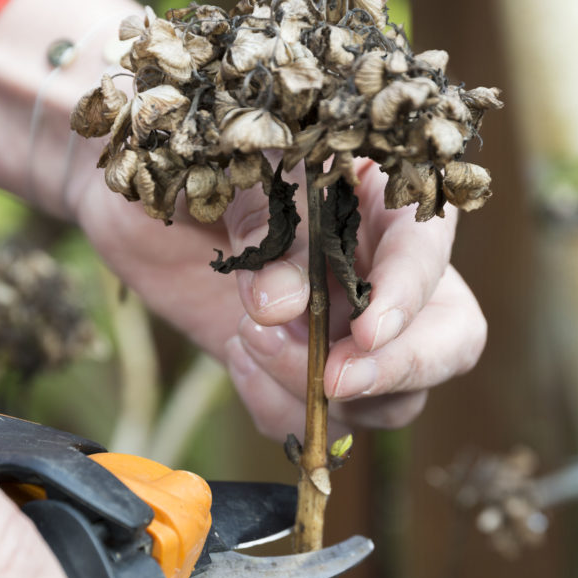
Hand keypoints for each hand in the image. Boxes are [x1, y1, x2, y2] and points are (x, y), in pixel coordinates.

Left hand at [77, 158, 485, 440]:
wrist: (131, 196)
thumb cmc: (183, 156)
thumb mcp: (223, 167)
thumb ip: (264, 223)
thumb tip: (282, 304)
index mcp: (383, 195)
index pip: (429, 251)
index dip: (409, 296)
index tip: (364, 331)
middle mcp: (383, 269)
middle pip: (447, 341)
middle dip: (396, 369)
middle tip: (333, 380)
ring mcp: (348, 329)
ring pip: (386, 397)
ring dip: (318, 388)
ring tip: (245, 338)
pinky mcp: (306, 371)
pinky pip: (318, 420)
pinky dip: (280, 408)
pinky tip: (238, 357)